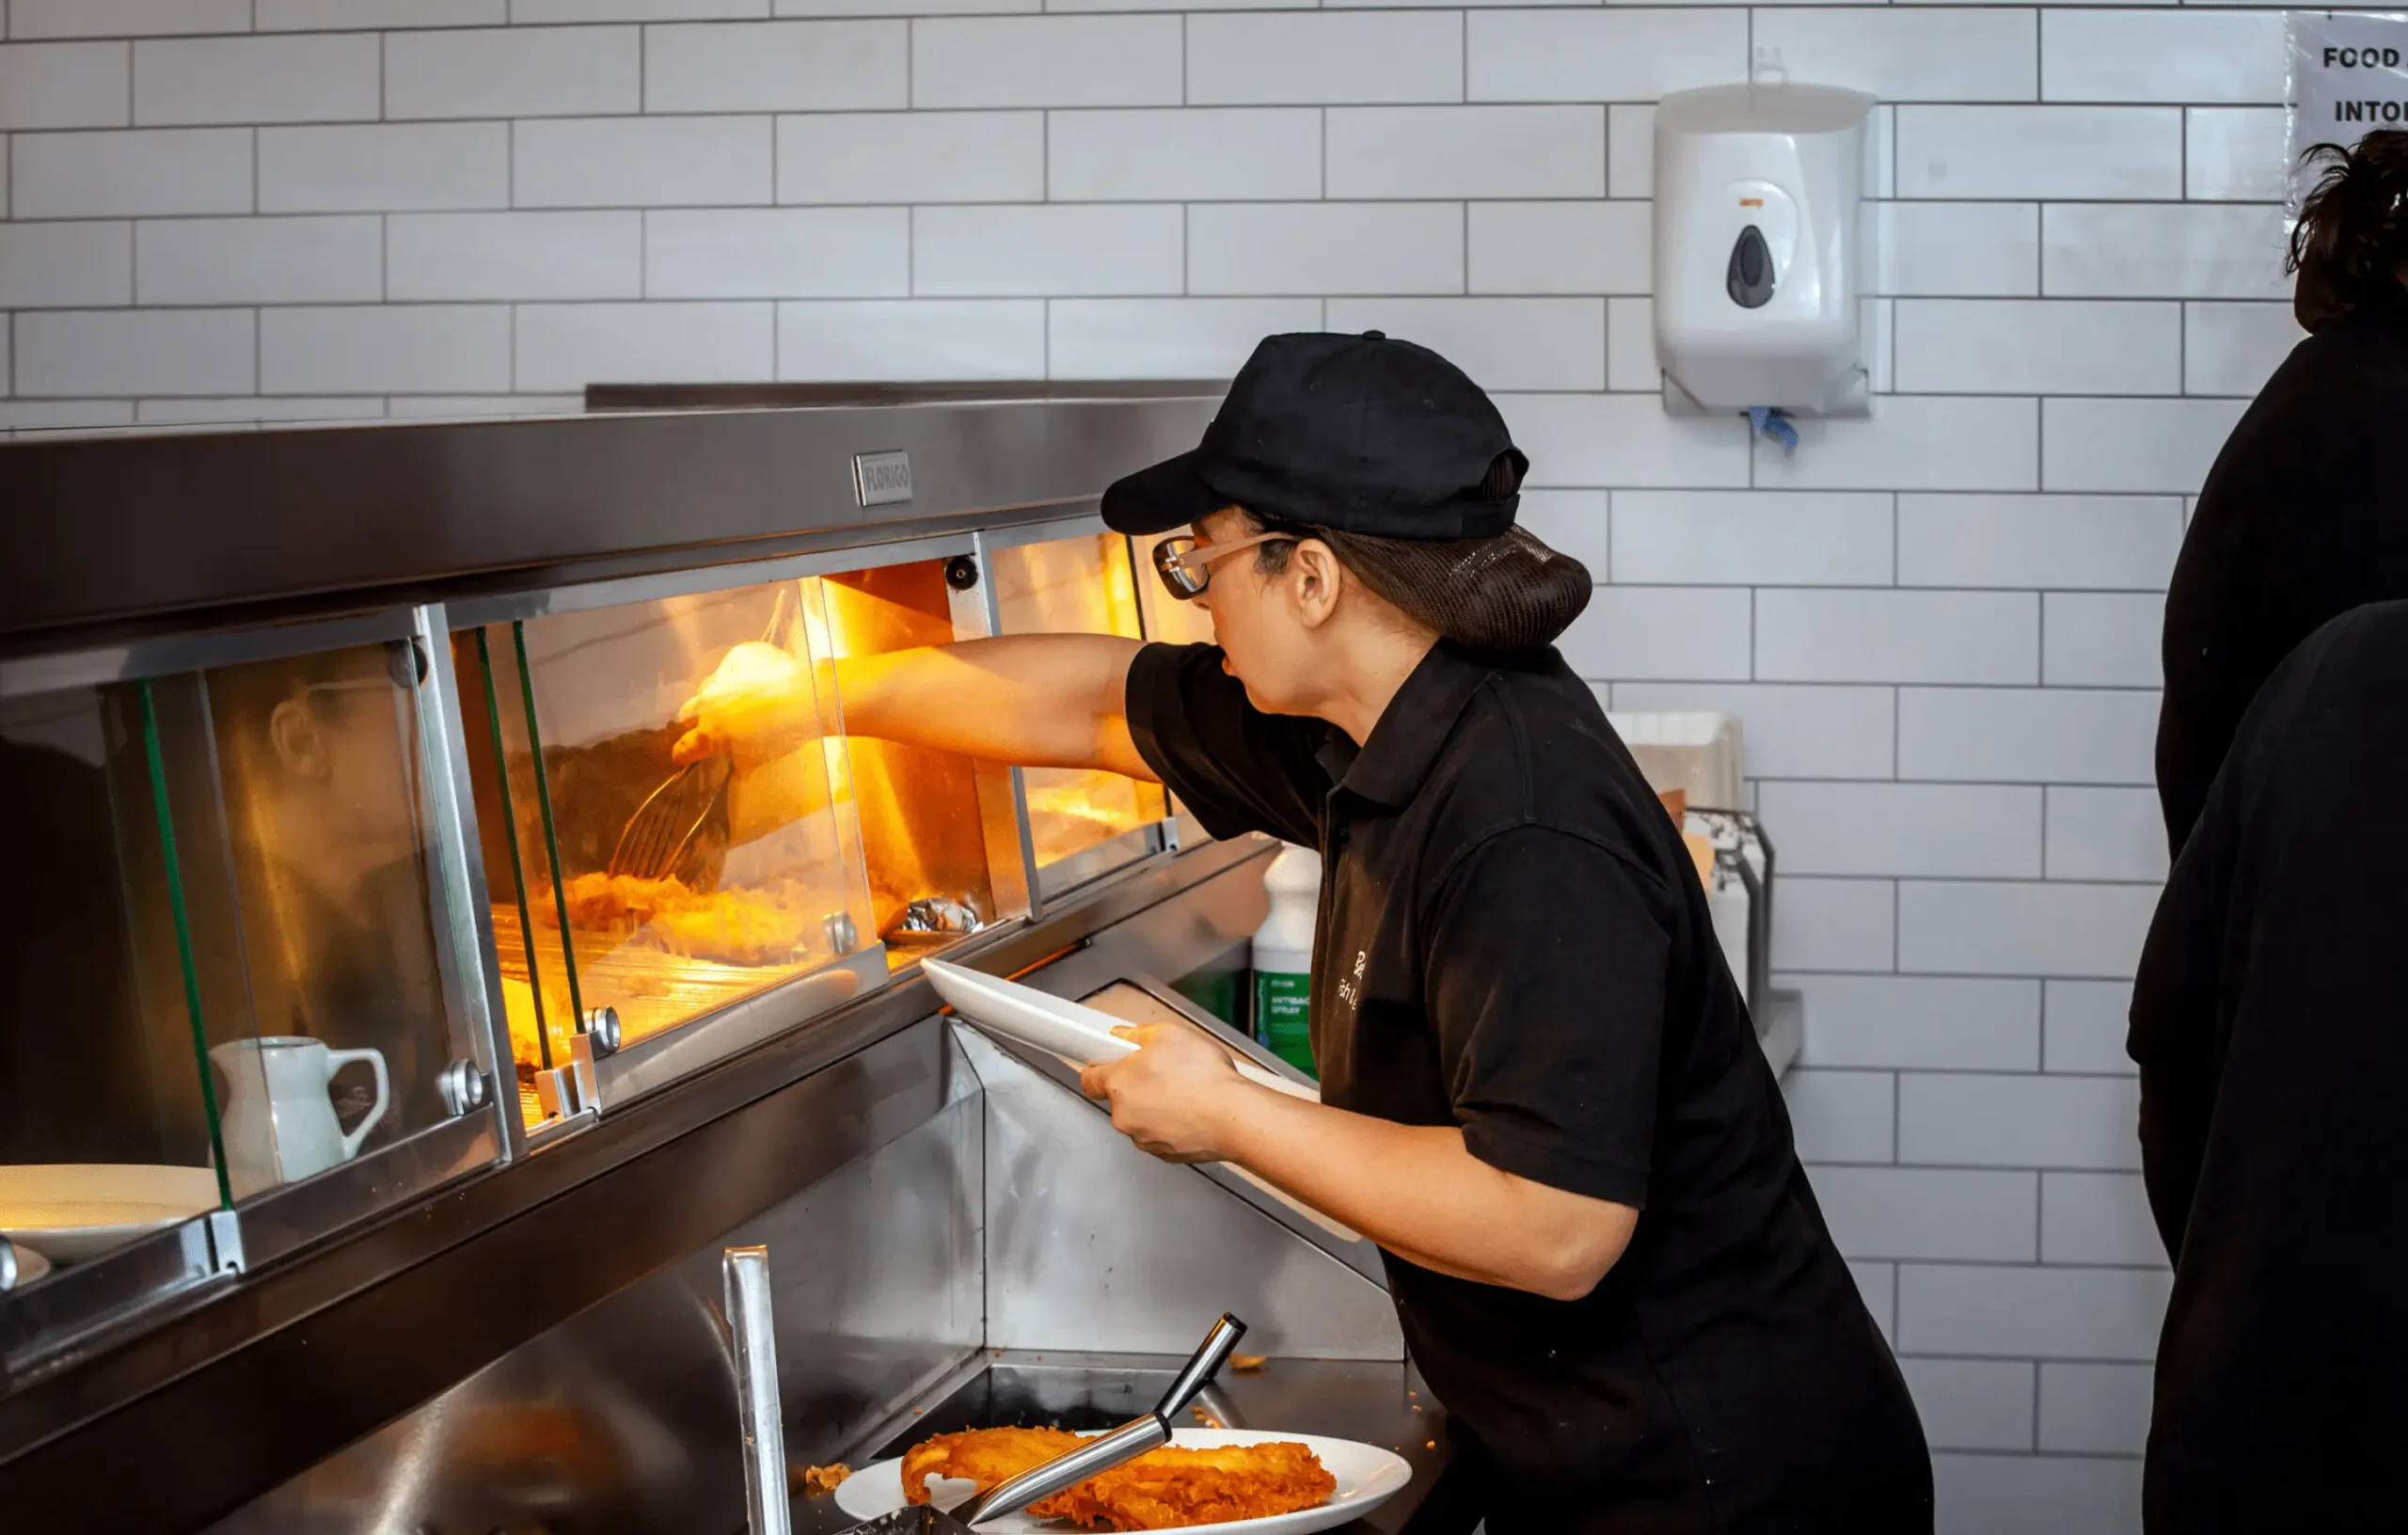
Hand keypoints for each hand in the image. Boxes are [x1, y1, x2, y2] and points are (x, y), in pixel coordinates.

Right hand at [673, 642, 820, 771]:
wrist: (804, 697)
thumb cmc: (782, 734)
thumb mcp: (761, 758)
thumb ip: (743, 764)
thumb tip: (739, 773)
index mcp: (709, 733)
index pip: (684, 746)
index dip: (683, 753)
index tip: (683, 756)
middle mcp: (706, 704)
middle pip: (689, 711)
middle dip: (697, 719)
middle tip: (716, 723)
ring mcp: (720, 677)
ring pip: (709, 686)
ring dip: (719, 695)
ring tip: (742, 698)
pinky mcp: (737, 657)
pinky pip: (732, 667)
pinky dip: (741, 675)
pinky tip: (759, 679)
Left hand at [1078, 1023, 1248, 1162]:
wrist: (1234, 1116)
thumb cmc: (1203, 1077)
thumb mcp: (1169, 1033)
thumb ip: (1138, 1034)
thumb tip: (1124, 1035)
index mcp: (1118, 1083)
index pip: (1089, 1079)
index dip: (1098, 1067)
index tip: (1108, 1061)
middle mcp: (1124, 1115)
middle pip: (1118, 1098)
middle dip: (1136, 1084)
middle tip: (1162, 1070)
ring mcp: (1143, 1138)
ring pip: (1140, 1117)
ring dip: (1154, 1105)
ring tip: (1184, 1090)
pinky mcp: (1164, 1153)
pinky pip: (1160, 1134)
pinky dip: (1171, 1123)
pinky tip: (1192, 1110)